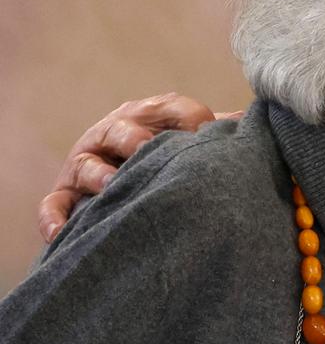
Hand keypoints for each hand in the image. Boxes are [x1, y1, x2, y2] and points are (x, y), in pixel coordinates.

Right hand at [37, 93, 241, 241]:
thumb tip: (252, 121)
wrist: (129, 173)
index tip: (206, 133)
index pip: (173, 109)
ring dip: (98, 175)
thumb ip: (219, 130)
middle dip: (135, 139)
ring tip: (113, 185)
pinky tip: (62, 235)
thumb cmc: (171, 155)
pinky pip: (53, 207)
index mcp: (150, 116)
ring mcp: (87, 166)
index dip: (190, 119)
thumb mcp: (194, 138)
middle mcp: (114, 135)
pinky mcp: (67, 195)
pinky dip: (55, 219)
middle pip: (121, 131)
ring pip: (86, 166)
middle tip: (148, 150)